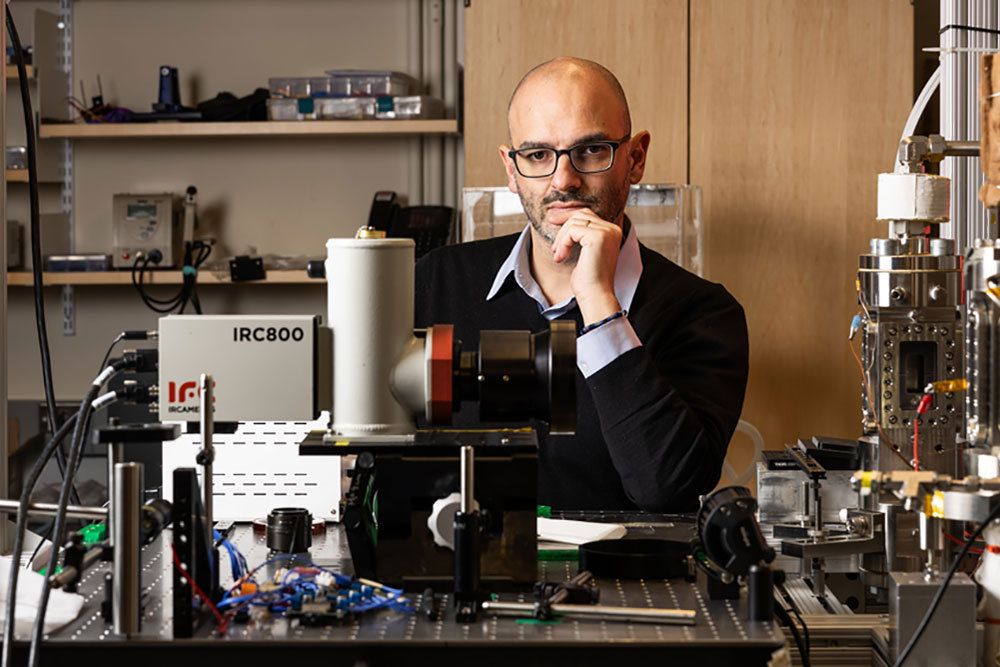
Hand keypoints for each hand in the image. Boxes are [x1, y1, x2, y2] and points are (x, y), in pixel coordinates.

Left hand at [551, 208, 621, 324]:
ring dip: (561, 239)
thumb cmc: (589, 279)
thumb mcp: (585, 252)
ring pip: (573, 222)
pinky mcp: (597, 237)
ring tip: (558, 255)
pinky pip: (571, 231)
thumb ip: (581, 236)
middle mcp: (612, 229)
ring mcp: (606, 232)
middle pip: (580, 214)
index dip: (568, 217)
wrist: (596, 296)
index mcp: (612, 232)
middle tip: (552, 240)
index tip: (553, 221)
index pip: (587, 214)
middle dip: (562, 225)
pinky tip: (561, 257)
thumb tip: (564, 221)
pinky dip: (563, 243)